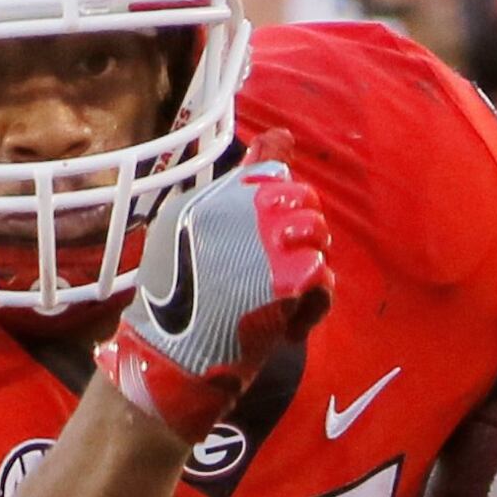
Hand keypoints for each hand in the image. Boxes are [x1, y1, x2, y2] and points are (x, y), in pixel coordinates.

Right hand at [96, 155, 330, 443]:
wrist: (172, 357)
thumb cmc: (180, 304)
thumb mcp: (190, 234)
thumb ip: (236, 188)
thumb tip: (283, 139)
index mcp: (211, 199)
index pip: (269, 171)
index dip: (282, 199)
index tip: (272, 234)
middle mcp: (238, 208)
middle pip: (303, 198)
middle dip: (301, 235)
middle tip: (279, 273)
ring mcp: (264, 240)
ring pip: (318, 234)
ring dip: (309, 269)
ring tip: (284, 299)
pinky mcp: (285, 277)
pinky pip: (324, 276)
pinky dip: (313, 306)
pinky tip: (289, 325)